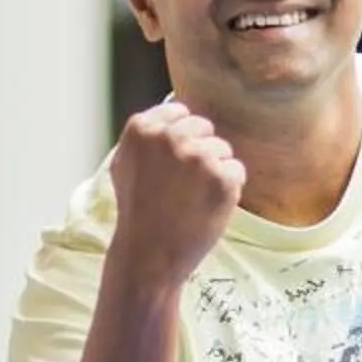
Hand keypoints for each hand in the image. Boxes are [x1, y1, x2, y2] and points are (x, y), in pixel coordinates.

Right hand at [106, 99, 245, 287]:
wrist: (148, 255)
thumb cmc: (137, 211)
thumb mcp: (124, 164)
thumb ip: (146, 134)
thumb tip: (174, 105)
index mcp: (142, 129)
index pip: (180, 111)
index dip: (179, 139)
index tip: (169, 166)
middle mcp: (169, 137)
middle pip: (204, 127)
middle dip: (199, 152)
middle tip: (181, 186)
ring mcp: (197, 156)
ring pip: (223, 149)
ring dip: (214, 172)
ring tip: (190, 199)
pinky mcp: (222, 178)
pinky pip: (237, 171)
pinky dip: (228, 190)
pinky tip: (205, 207)